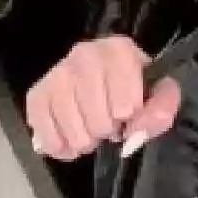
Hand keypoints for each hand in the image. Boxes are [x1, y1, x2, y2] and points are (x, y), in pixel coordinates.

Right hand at [25, 35, 181, 161]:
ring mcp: (57, 74)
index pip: (126, 104)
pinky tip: (70, 141)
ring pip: (73, 129)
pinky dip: (59, 146)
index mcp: (119, 51)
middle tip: (109, 124)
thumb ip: (161, 109)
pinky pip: (45, 133)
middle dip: (107, 131)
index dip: (130, 117)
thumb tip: (134, 136)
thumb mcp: (157, 92)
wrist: (99, 75)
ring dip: (85, 141)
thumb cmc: (131, 85)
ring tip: (91, 130)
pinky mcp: (37, 94)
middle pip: (98, 120)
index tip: (130, 112)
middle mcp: (84, 55)